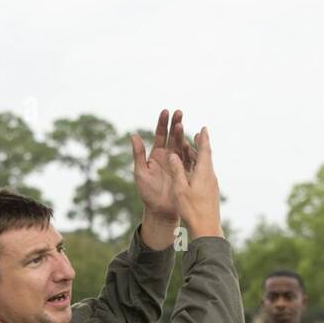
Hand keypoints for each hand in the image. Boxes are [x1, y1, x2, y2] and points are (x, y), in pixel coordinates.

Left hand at [131, 109, 195, 223]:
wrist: (160, 210)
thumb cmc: (147, 192)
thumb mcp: (140, 173)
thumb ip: (138, 154)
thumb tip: (133, 136)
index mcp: (157, 154)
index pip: (160, 134)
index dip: (163, 123)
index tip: (165, 111)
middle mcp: (169, 156)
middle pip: (173, 136)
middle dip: (176, 124)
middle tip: (179, 112)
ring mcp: (179, 163)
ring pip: (182, 145)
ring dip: (182, 135)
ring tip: (181, 125)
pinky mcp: (186, 171)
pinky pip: (189, 158)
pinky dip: (190, 150)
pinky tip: (189, 142)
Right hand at [160, 126, 221, 238]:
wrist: (207, 229)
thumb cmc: (192, 209)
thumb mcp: (181, 188)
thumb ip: (177, 170)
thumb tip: (173, 154)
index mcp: (204, 172)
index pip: (205, 150)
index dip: (203, 138)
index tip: (203, 128)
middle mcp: (210, 176)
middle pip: (206, 156)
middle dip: (201, 145)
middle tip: (198, 135)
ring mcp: (212, 185)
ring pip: (206, 166)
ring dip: (200, 157)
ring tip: (194, 151)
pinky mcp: (211, 192)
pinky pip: (205, 175)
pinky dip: (200, 167)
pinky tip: (195, 172)